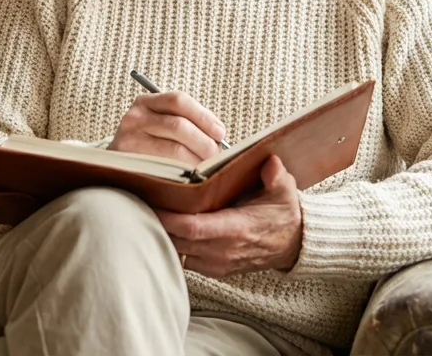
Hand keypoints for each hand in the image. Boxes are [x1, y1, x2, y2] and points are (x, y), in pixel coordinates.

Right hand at [108, 90, 225, 164]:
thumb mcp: (160, 126)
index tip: (220, 132)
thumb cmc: (147, 145)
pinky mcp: (129, 163)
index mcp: (146, 103)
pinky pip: (165, 168)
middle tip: (216, 156)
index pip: (179, 101)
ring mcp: (129, 140)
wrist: (114, 166)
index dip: (204, 116)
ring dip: (197, 160)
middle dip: (204, 143)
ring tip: (207, 169)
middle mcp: (134, 117)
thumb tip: (219, 137)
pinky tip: (190, 177)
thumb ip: (185, 124)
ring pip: (174, 149)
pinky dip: (183, 173)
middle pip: (179, 126)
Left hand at [155, 155, 302, 276]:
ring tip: (145, 210)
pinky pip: (184, 258)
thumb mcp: (285, 192)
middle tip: (138, 200)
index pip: (194, 228)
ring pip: (177, 251)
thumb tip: (270, 162)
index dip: (171, 218)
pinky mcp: (212, 268)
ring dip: (161, 234)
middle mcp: (222, 251)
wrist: (292, 246)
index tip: (152, 202)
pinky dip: (171, 243)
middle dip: (157, 222)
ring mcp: (216, 263)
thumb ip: (276, 177)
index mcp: (236, 230)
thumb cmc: (283, 216)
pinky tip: (161, 225)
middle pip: (178, 240)